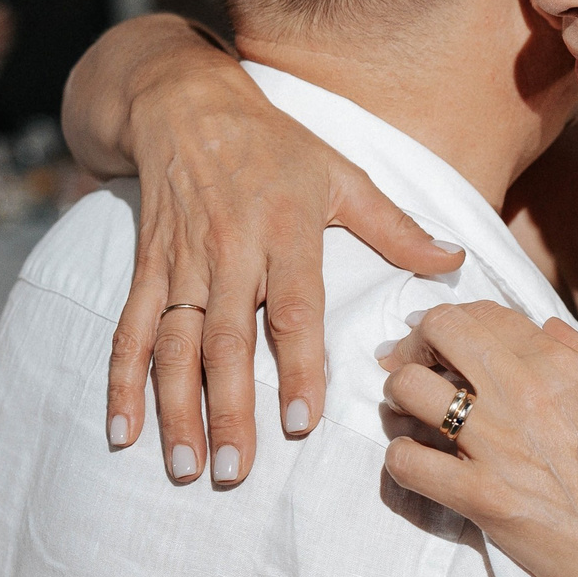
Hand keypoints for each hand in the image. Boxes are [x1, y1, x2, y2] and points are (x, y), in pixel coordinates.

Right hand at [103, 54, 461, 486]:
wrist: (184, 103)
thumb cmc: (276, 145)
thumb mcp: (342, 173)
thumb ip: (397, 226)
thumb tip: (455, 261)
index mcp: (285, 231)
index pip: (293, 310)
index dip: (297, 367)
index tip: (301, 423)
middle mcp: (229, 252)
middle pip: (228, 341)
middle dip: (229, 411)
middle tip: (235, 474)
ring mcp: (181, 263)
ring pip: (174, 345)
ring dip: (176, 410)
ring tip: (183, 469)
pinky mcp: (146, 267)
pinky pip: (129, 330)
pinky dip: (122, 381)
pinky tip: (122, 431)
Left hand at [381, 302, 577, 576]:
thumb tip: (546, 327)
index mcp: (561, 367)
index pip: (484, 314)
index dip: (454, 323)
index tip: (443, 345)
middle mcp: (524, 393)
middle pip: (438, 330)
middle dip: (415, 344)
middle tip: (414, 370)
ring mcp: (497, 444)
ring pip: (408, 389)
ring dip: (398, 399)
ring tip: (408, 417)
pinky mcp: (479, 496)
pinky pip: (408, 463)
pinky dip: (401, 460)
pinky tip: (417, 465)